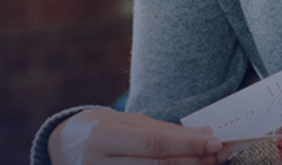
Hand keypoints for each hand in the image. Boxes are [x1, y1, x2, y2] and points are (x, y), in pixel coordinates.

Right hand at [49, 108, 231, 164]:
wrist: (62, 147)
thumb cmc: (98, 130)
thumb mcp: (125, 121)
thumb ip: (165, 131)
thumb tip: (206, 135)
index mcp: (101, 137)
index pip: (153, 144)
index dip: (187, 145)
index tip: (215, 142)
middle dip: (193, 162)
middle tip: (219, 155)